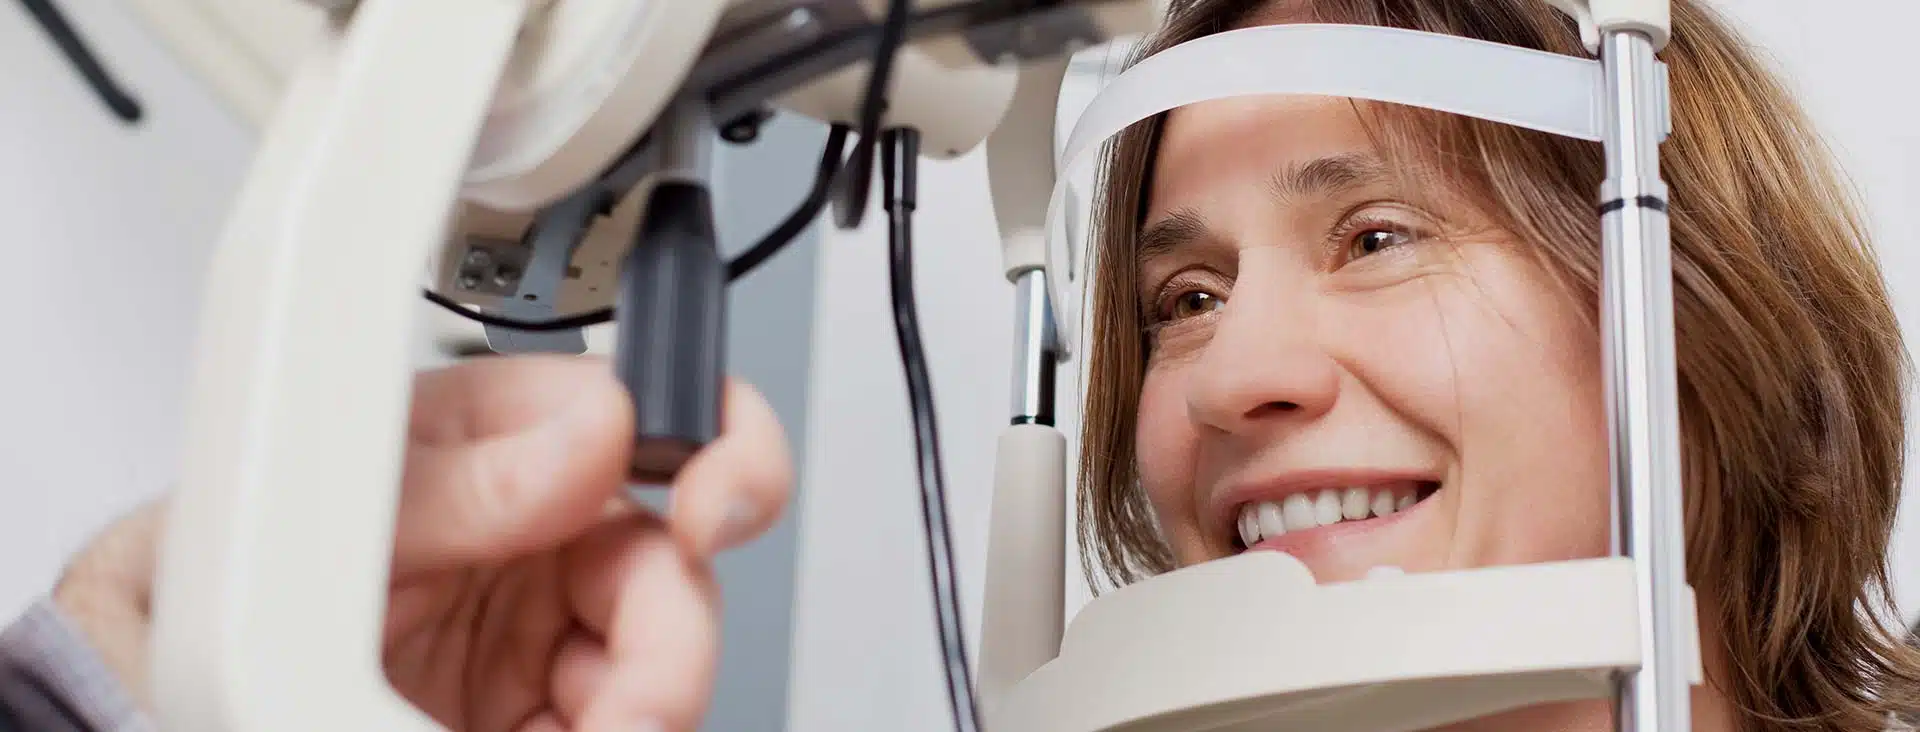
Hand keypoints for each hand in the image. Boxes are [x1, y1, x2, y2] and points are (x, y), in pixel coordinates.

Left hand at [52, 355, 793, 730]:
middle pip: (669, 562)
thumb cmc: (207, 593)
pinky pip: (621, 722)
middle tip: (645, 678)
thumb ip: (456, 475)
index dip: (712, 445)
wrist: (155, 703)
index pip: (640, 423)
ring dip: (652, 700)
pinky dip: (626, 730)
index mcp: (492, 458)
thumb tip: (587, 430)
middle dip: (677, 620)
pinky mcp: (536, 725)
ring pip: (661, 660)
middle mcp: (526, 550)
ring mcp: (532, 650)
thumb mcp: (329, 519)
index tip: (707, 504)